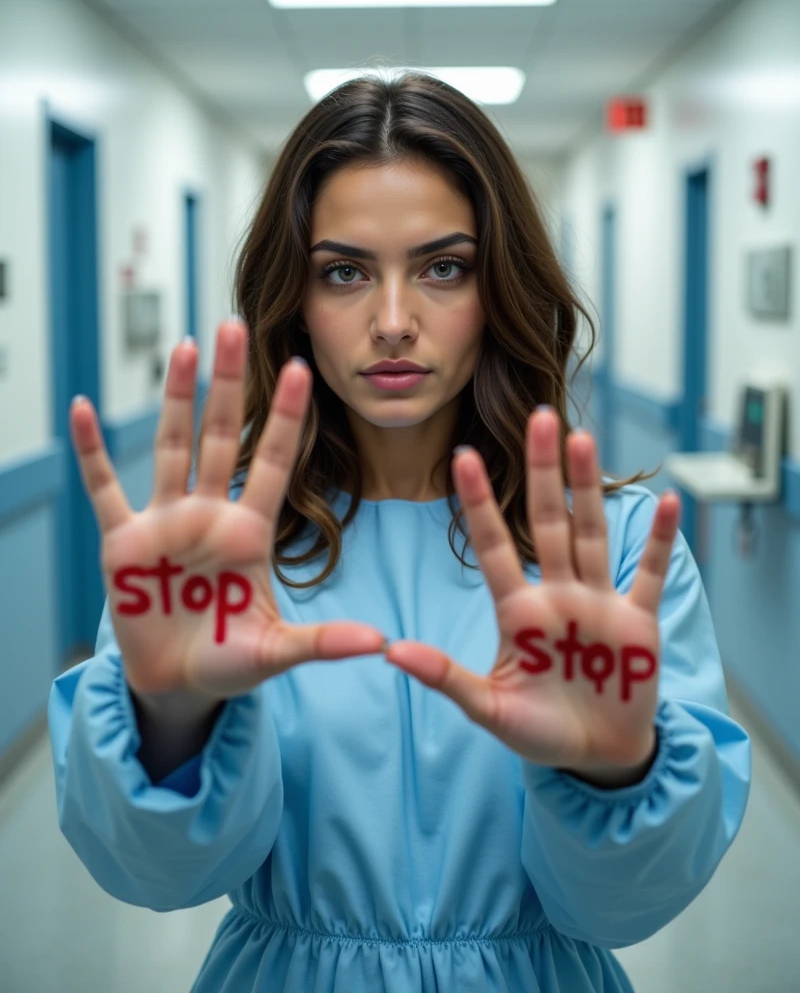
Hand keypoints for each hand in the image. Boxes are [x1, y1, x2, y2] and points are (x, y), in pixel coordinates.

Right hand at [70, 321, 386, 706]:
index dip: (287, 418)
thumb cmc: (229, 662)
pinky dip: (92, 452)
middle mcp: (209, 516)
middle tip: (236, 327)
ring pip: (172, 448)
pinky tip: (83, 409)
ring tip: (185, 346)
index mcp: (251, 534)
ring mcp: (165, 523)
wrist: (178, 684)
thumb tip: (379, 645)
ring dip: (176, 398)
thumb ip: (322, 643)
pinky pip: (105, 488)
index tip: (302, 370)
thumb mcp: (277, 653)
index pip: (276, 463)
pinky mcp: (123, 543)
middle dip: (229, 384)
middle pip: (222, 436)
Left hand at [383, 408, 679, 782]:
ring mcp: (599, 605)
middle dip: (544, 471)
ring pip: (592, 535)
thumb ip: (447, 679)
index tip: (463, 457)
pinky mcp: (638, 624)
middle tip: (539, 418)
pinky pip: (648, 575)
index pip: (493, 545)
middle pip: (549, 522)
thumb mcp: (490, 709)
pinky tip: (667, 502)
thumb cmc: (539, 731)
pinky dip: (658, 542)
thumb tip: (392, 652)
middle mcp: (558, 595)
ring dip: (590, 489)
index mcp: (518, 612)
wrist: (595, 757)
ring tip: (584, 439)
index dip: (479, 503)